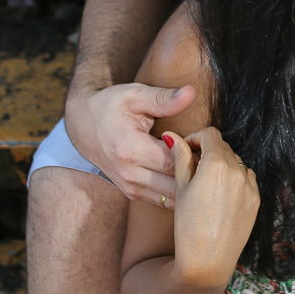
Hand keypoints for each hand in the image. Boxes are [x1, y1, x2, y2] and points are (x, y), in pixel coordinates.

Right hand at [64, 83, 194, 205]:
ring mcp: (130, 187)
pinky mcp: (132, 193)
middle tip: (213, 159)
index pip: (175, 162)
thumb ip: (164, 98)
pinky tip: (191, 178)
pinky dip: (179, 192)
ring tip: (203, 169)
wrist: (82, 124)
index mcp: (130, 150)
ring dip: (190, 187)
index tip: (207, 142)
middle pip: (176, 185)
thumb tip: (190, 92)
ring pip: (171, 198)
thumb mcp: (135, 95)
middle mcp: (129, 175)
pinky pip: (162, 201)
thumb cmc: (110, 105)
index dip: (196, 154)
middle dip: (197, 175)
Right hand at [165, 127, 259, 289]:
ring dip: (222, 164)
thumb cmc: (188, 226)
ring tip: (206, 184)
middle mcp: (238, 171)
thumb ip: (180, 158)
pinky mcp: (256, 200)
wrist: (207, 261)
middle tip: (192, 167)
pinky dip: (234, 179)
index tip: (186, 149)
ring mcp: (250, 186)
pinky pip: (246, 178)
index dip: (196, 137)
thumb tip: (173, 136)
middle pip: (223, 147)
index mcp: (217, 164)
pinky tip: (220, 195)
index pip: (211, 134)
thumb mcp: (180, 189)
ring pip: (236, 162)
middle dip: (207, 151)